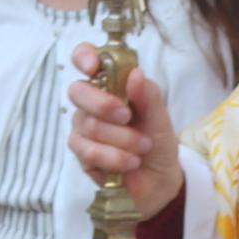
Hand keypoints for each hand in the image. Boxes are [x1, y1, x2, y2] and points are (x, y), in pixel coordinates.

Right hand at [67, 49, 182, 217]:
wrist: (160, 181)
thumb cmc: (158, 143)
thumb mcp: (160, 117)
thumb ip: (148, 95)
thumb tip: (135, 73)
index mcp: (111, 85)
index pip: (85, 59)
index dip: (84, 57)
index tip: (93, 66)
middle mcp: (92, 103)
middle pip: (77, 92)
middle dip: (103, 105)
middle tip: (127, 116)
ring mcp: (84, 128)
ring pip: (88, 125)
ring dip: (121, 139)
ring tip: (142, 147)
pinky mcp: (82, 154)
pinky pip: (88, 151)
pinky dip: (114, 157)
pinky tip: (131, 162)